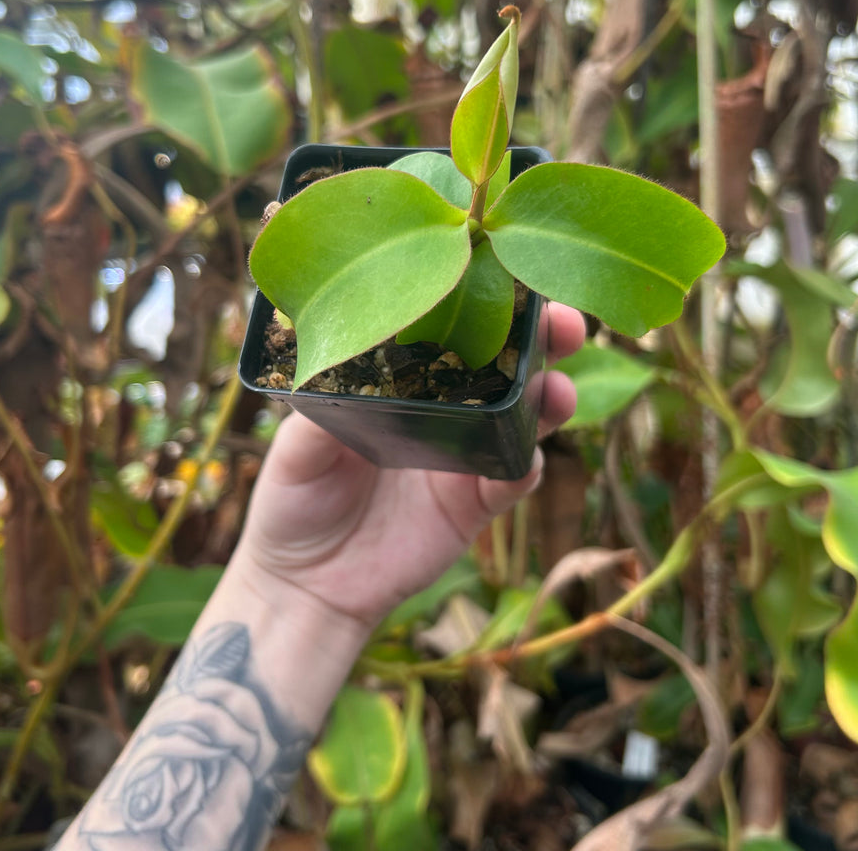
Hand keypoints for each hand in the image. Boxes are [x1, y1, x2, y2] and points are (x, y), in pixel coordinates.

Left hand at [234, 303, 584, 629]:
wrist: (307, 583)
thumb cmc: (294, 501)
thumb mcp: (295, 447)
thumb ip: (325, 408)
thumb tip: (351, 362)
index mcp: (401, 381)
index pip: (450, 328)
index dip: (482, 300)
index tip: (506, 274)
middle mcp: (442, 408)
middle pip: (503, 362)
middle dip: (540, 337)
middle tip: (564, 323)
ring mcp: (464, 454)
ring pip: (523, 415)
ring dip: (549, 398)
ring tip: (558, 389)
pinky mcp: (474, 504)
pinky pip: (513, 479)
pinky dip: (527, 465)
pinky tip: (530, 456)